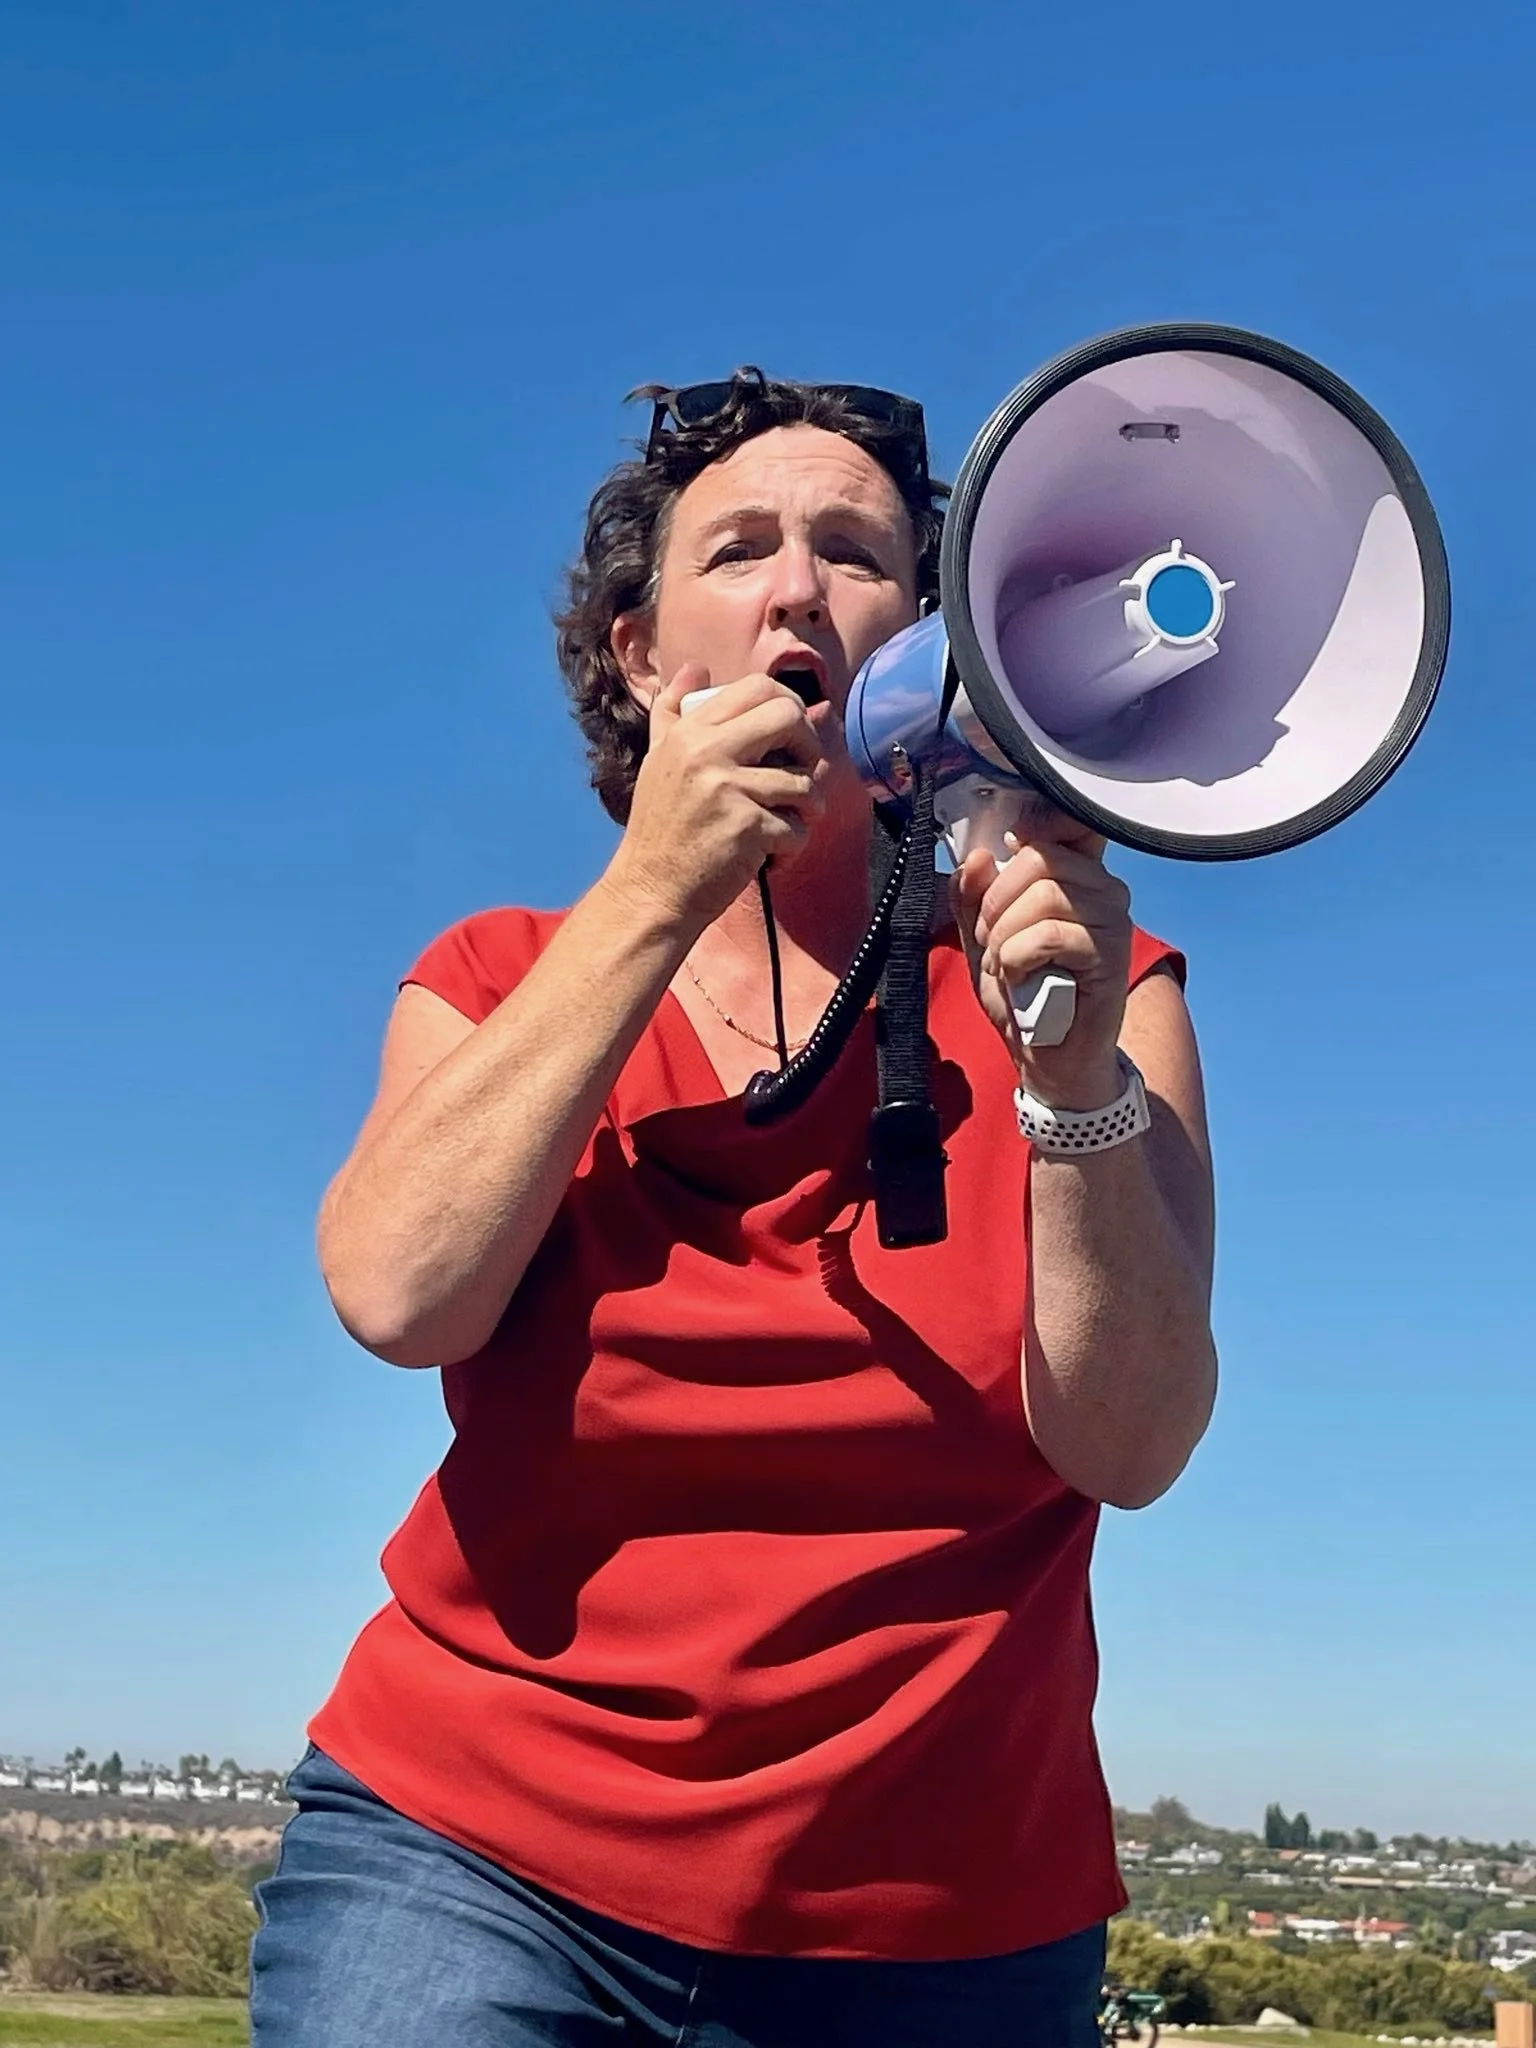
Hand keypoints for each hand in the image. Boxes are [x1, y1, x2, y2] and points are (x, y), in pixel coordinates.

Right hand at [606, 663, 827, 935]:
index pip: (756, 688)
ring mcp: (728, 789)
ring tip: (784, 825)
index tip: (791, 735)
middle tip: (802, 772)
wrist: (650, 891)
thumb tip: (694, 669)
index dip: (788, 706)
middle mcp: (707, 752)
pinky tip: (768, 856)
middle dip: (810, 746)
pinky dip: (790, 848)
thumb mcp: (657, 761)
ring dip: (806, 810)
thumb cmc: (660, 830)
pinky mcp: (747, 828)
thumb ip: (672, 712)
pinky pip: (797, 828)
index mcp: (689, 732)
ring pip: (804, 781)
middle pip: (789, 716)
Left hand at [952, 807, 1132, 1107]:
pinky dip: (1018, 956)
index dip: (1029, 830)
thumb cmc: (1022, 993)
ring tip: (1002, 964)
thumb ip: (973, 896)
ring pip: (1046, 894)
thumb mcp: (983, 938)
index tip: (1004, 854)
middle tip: (988, 938)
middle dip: (997, 900)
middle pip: (1041, 857)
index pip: (1065, 822)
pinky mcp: (1111, 956)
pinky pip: (1051, 935)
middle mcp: (1104, 889)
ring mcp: (1112, 921)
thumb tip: (977, 857)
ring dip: (1005, 933)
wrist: (1046, 1057)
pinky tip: (1017, 977)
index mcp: (1077, 875)